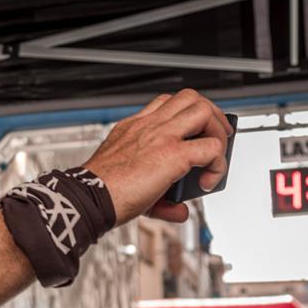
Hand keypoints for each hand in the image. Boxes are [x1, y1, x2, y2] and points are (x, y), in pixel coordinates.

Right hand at [81, 89, 232, 224]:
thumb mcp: (129, 182)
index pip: (166, 104)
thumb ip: (160, 197)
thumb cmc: (102, 193)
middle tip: (216, 135)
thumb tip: (179, 210)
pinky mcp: (173, 154)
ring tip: (217, 154)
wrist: (89, 199)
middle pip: (190, 97)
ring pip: (204, 111)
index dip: (185, 115)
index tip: (192, 133)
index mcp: (134, 128)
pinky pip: (211, 147)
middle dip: (211, 114)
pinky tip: (208, 181)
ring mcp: (162, 136)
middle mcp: (149, 126)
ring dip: (218, 131)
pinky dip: (218, 164)